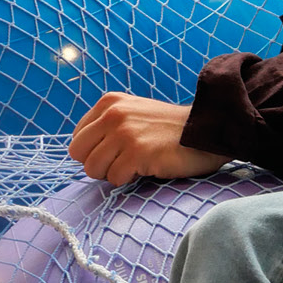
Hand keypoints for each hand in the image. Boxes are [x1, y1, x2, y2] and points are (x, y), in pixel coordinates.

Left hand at [69, 93, 229, 185]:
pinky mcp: (137, 152)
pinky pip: (114, 178)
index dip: (93, 151)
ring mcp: (125, 132)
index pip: (77, 138)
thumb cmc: (168, 129)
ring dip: (113, 173)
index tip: (116, 151)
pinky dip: (129, 179)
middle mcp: (113, 114)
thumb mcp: (132, 113)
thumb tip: (81, 153)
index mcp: (109, 102)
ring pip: (93, 169)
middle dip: (97, 164)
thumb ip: (106, 124)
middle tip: (122, 162)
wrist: (206, 130)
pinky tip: (147, 167)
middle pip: (78, 154)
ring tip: (136, 164)